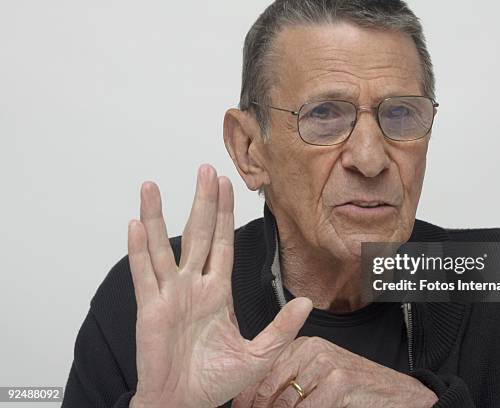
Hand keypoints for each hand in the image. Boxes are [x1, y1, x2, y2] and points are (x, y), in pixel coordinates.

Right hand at [127, 164, 312, 407]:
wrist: (185, 404)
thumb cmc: (215, 381)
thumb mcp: (259, 354)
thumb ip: (282, 328)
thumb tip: (307, 303)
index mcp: (218, 292)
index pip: (223, 243)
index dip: (225, 214)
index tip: (226, 185)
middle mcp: (193, 286)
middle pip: (198, 234)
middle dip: (202, 202)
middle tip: (205, 170)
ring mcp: (171, 295)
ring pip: (163, 247)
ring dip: (156, 217)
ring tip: (152, 187)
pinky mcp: (151, 310)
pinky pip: (144, 275)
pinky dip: (139, 250)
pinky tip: (135, 225)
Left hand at [232, 336, 437, 407]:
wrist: (394, 392)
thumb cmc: (354, 387)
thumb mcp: (320, 374)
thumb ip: (293, 379)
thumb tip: (259, 398)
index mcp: (304, 345)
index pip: (265, 369)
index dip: (248, 394)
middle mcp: (313, 350)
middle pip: (271, 385)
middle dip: (259, 407)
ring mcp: (327, 364)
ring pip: (286, 402)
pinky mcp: (339, 382)